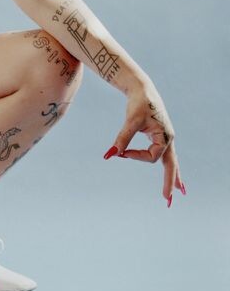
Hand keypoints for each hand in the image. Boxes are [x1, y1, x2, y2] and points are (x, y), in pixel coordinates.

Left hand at [104, 85, 184, 206]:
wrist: (142, 89)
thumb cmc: (138, 103)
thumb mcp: (130, 121)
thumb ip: (122, 138)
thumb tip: (109, 155)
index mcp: (165, 136)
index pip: (151, 157)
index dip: (135, 156)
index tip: (121, 152)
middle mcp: (168, 139)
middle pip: (171, 166)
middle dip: (170, 183)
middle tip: (167, 201)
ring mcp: (166, 139)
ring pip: (171, 162)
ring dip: (174, 177)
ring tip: (181, 192)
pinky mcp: (160, 137)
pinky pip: (166, 156)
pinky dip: (170, 167)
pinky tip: (174, 176)